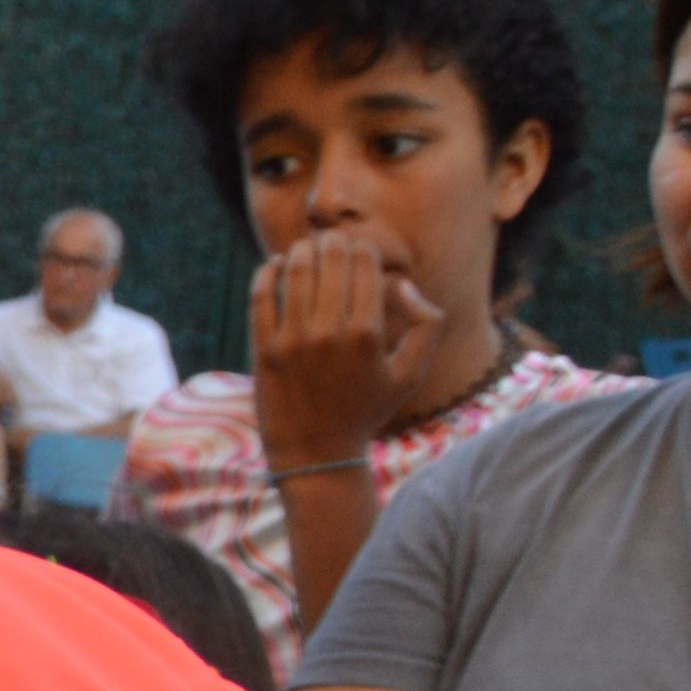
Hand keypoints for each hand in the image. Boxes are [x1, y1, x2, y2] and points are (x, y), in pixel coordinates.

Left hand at [247, 234, 436, 474]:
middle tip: (331, 239)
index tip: (359, 248)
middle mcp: (329, 333)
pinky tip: (274, 264)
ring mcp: (292, 341)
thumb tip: (402, 284)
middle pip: (329, 261)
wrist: (316, 451)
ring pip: (294, 272)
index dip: (362, 247)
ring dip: (300, 250)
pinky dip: (266, 272)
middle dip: (332, 242)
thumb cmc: (367, 409)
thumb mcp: (412, 372)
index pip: (363, 266)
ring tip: (305, 247)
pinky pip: (261, 297)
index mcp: (368, 333)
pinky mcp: (263, 350)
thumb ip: (429, 324)